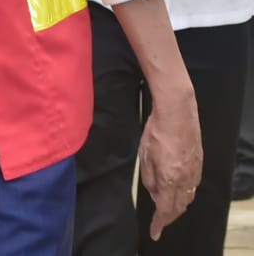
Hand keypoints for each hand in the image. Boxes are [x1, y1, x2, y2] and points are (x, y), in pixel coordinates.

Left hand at [139, 89, 202, 239]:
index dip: (159, 223)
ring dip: (177, 205)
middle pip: (180, 207)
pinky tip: (176, 189)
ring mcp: (195, 171)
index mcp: (170, 178)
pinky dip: (184, 193)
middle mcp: (186, 178)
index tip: (155, 232)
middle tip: (159, 221)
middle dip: (169, 217)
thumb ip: (149, 179)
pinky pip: (193, 186)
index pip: (166, 209)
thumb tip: (155, 194)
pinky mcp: (199, 163)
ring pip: (188, 197)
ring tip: (166, 207)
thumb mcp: (144, 156)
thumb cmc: (157, 131)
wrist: (177, 113)